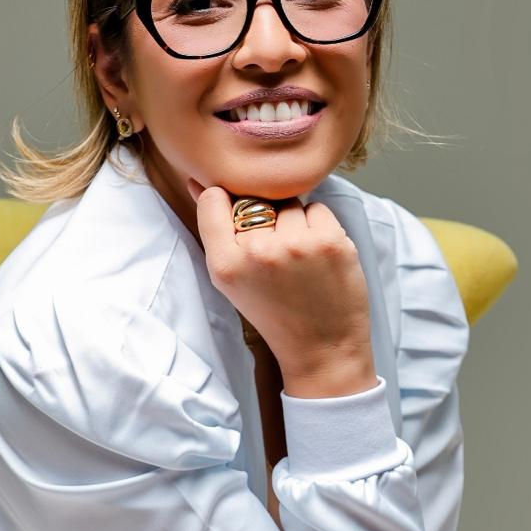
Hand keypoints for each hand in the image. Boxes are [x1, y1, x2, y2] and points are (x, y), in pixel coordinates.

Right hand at [186, 178, 374, 386]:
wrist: (322, 348)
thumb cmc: (275, 313)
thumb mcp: (231, 280)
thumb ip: (216, 231)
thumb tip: (200, 182)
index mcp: (224, 265)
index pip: (214, 200)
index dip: (226, 205)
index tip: (240, 226)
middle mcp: (257, 252)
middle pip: (254, 200)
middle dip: (265, 221)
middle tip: (276, 260)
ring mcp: (296, 244)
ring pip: (288, 203)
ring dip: (294, 223)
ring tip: (298, 260)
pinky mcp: (330, 240)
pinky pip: (317, 209)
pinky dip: (319, 227)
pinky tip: (318, 257)